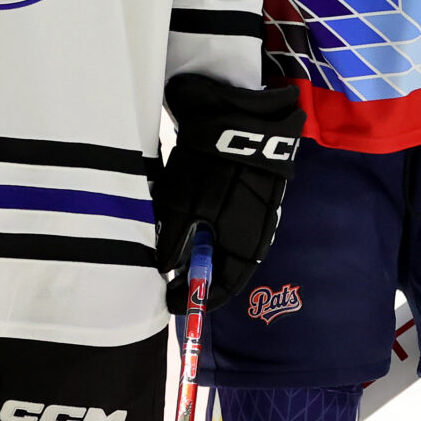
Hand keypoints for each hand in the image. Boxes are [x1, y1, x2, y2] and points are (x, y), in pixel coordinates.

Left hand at [153, 75, 303, 312]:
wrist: (240, 119)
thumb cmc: (211, 171)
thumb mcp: (184, 208)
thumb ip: (174, 243)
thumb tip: (164, 269)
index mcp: (246, 248)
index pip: (223, 289)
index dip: (196, 299)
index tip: (172, 302)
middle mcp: (256, 237)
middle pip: (224, 268)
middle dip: (196, 274)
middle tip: (167, 275)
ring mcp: (256, 215)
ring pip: (224, 245)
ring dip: (200, 250)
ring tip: (172, 248)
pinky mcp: (251, 195)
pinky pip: (227, 224)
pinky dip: (206, 229)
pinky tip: (187, 221)